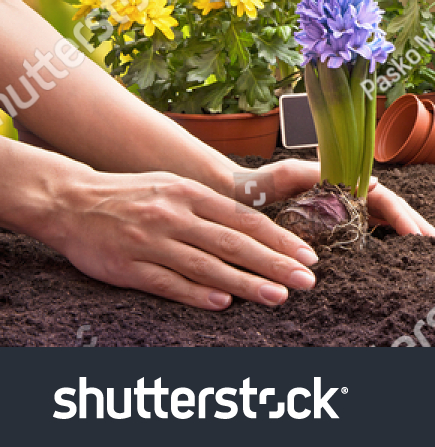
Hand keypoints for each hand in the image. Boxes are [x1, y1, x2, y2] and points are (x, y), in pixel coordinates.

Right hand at [54, 171, 321, 310]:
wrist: (70, 200)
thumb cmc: (134, 196)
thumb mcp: (176, 187)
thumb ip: (213, 208)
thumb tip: (258, 230)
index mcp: (191, 195)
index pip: (245, 219)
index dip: (279, 239)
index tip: (307, 256)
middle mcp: (175, 216)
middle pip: (233, 243)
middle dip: (274, 263)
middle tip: (307, 279)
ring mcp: (151, 242)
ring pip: (206, 266)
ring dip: (245, 283)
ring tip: (278, 296)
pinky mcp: (127, 266)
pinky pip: (168, 283)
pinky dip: (196, 294)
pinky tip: (223, 304)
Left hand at [238, 160, 434, 238]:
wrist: (231, 197)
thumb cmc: (256, 184)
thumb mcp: (286, 174)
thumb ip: (322, 173)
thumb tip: (372, 182)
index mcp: (344, 184)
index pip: (386, 201)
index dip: (406, 219)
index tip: (421, 238)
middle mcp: (348, 198)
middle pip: (393, 214)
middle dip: (419, 230)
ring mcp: (343, 214)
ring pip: (385, 226)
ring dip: (409, 239)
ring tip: (432, 256)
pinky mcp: (333, 230)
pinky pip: (368, 238)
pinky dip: (388, 247)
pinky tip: (401, 260)